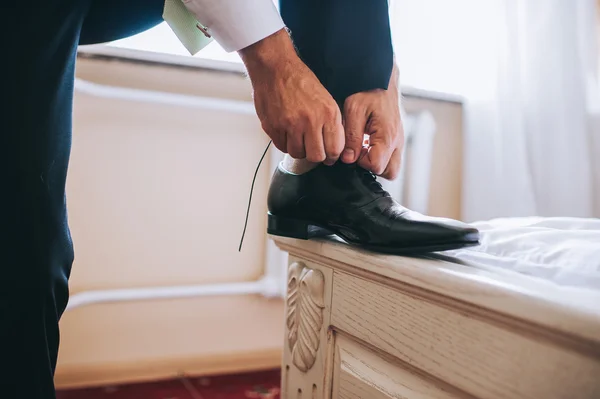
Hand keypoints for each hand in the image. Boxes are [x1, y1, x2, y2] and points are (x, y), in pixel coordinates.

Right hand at [239, 29, 343, 163]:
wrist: (275, 67)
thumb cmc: (300, 80)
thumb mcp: (326, 98)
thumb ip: (331, 122)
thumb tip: (334, 145)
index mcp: (327, 113)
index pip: (334, 149)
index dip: (332, 156)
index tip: (328, 155)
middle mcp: (310, 121)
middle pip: (316, 156)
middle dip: (316, 156)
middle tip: (313, 149)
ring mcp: (290, 125)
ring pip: (298, 154)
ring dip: (299, 149)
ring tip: (298, 138)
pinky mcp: (273, 127)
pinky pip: (282, 147)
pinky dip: (285, 143)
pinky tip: (287, 133)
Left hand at [341, 65, 403, 178]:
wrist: (380, 76)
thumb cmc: (367, 90)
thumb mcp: (353, 110)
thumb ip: (351, 137)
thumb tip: (348, 159)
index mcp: (387, 136)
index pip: (376, 166)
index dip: (361, 163)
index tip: (352, 151)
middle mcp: (397, 141)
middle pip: (390, 172)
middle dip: (372, 167)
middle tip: (359, 153)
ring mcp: (399, 140)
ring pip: (392, 166)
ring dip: (377, 162)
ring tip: (363, 148)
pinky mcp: (397, 137)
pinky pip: (391, 156)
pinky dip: (379, 155)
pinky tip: (368, 143)